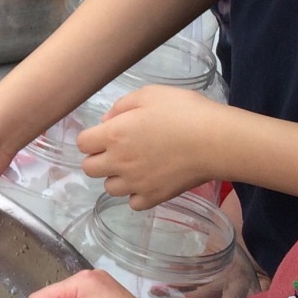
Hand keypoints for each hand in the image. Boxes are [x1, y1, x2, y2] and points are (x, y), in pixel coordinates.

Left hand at [79, 85, 228, 209]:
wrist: (216, 140)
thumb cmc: (184, 111)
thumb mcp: (149, 94)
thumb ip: (121, 106)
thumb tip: (106, 121)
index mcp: (114, 134)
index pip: (82, 143)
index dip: (92, 138)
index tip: (107, 134)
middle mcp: (119, 161)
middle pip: (89, 169)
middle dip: (98, 159)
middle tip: (118, 151)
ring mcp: (136, 183)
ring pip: (109, 188)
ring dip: (117, 177)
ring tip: (136, 166)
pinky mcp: (154, 197)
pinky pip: (133, 203)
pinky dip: (136, 195)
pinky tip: (148, 182)